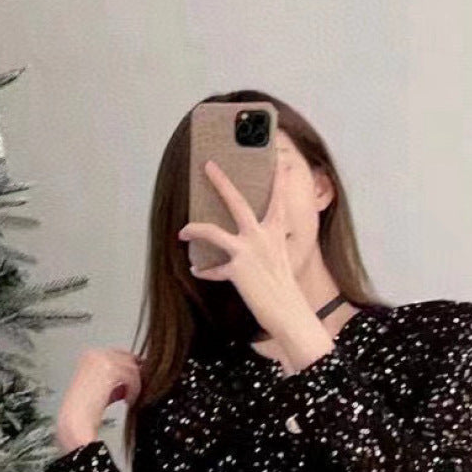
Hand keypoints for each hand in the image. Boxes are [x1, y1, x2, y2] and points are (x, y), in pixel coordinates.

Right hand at [54, 347, 141, 452]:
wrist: (76, 420)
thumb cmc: (84, 410)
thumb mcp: (100, 389)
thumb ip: (114, 380)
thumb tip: (132, 378)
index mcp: (89, 356)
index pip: (118, 354)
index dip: (129, 368)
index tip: (137, 381)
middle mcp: (94, 354)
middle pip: (127, 358)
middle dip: (133, 375)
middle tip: (135, 391)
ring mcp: (101, 360)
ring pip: (132, 368)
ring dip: (134, 386)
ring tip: (129, 400)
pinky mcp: (110, 369)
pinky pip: (132, 377)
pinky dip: (134, 391)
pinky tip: (127, 401)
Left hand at [176, 159, 306, 336]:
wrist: (288, 310)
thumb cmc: (283, 286)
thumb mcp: (278, 258)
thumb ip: (264, 244)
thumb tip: (248, 241)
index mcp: (275, 231)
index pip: (278, 199)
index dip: (280, 180)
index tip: (281, 161)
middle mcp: (261, 236)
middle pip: (237, 201)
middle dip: (221, 182)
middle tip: (208, 165)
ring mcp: (248, 251)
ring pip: (212, 232)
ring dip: (194, 229)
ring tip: (183, 231)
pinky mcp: (236, 270)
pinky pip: (212, 269)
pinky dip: (204, 270)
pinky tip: (196, 270)